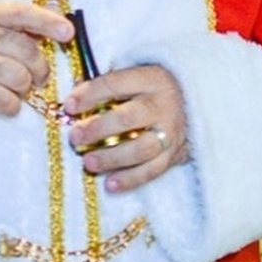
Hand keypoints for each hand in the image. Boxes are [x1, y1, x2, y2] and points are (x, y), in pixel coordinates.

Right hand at [0, 1, 73, 116]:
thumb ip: (25, 21)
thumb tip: (62, 15)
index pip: (20, 13)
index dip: (46, 21)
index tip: (68, 33)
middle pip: (26, 51)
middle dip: (41, 67)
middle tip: (40, 75)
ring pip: (19, 78)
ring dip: (26, 87)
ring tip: (20, 87)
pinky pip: (6, 101)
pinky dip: (13, 105)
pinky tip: (8, 100)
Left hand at [64, 65, 188, 192]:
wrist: (193, 103)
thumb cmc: (150, 88)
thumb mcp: (133, 77)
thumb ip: (105, 86)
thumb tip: (71, 101)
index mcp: (151, 78)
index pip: (116, 84)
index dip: (90, 94)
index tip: (68, 106)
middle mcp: (164, 104)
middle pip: (130, 118)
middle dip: (99, 129)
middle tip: (75, 137)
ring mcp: (173, 132)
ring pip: (142, 148)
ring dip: (112, 157)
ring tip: (88, 162)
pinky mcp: (177, 154)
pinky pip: (153, 170)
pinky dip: (131, 179)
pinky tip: (110, 184)